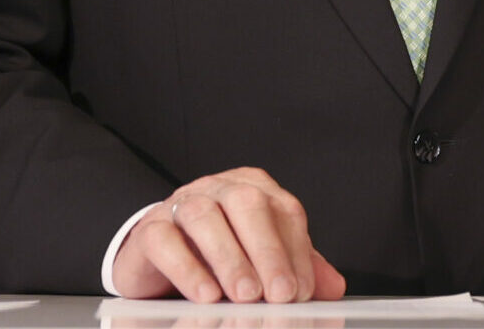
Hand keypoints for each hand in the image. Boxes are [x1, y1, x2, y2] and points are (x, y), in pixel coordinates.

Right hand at [110, 167, 344, 302]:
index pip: (283, 211)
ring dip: (229, 259)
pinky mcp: (148, 230)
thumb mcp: (261, 259)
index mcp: (254, 189)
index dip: (296, 251)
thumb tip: (335, 287)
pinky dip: (187, 268)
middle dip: (267, 252)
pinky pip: (165, 241)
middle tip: (279, 294)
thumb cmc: (217, 254)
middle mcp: (219, 188)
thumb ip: (297, 268)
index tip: (302, 290)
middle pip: (247, 205)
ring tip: (245, 295)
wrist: (155, 256)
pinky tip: (206, 294)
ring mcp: (180, 204)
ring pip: (205, 218)